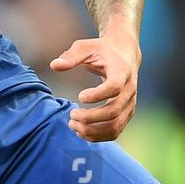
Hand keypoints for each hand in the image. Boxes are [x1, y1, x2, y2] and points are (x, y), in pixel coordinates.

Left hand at [50, 28, 140, 142]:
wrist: (124, 54)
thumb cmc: (102, 50)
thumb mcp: (86, 47)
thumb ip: (71, 56)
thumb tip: (54, 65)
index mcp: (122, 71)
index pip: (114, 87)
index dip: (97, 95)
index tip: (80, 96)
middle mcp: (129, 90)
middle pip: (114, 111)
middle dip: (90, 117)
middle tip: (71, 115)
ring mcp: (130, 104)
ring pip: (115, 125)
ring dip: (93, 130)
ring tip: (73, 125)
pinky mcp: (127, 114)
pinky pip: (115, 131)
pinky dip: (98, 136)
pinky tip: (81, 132)